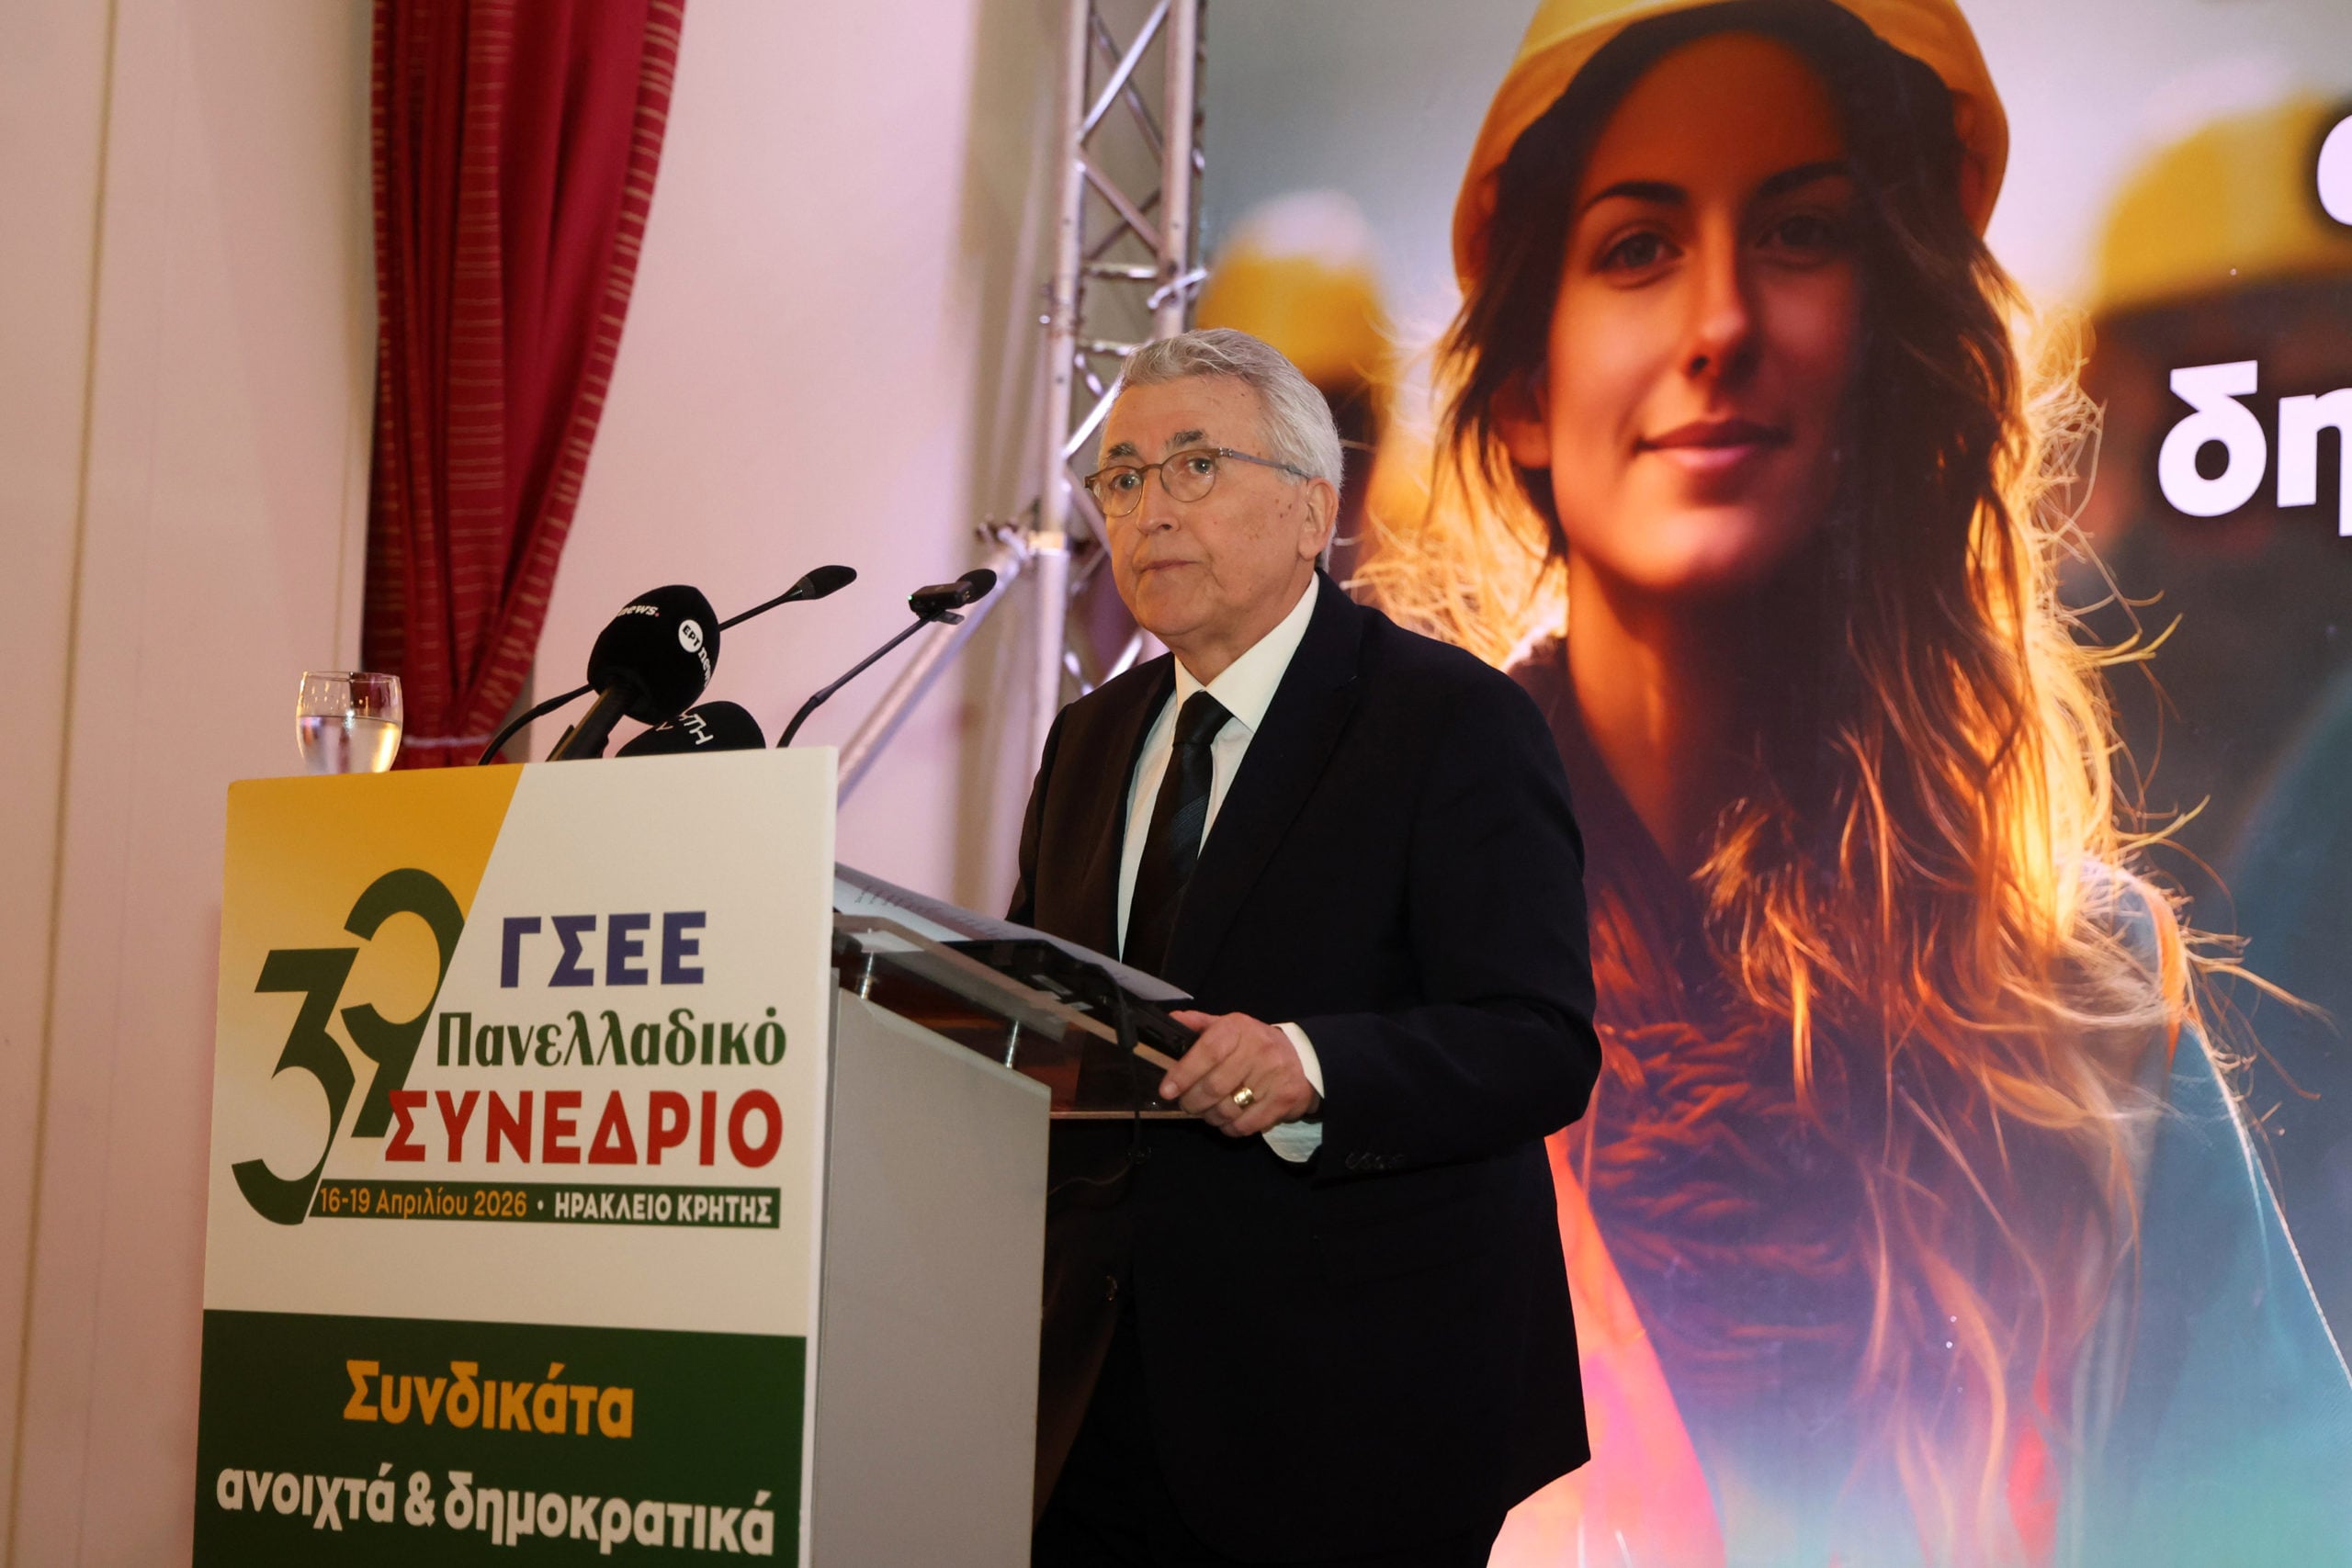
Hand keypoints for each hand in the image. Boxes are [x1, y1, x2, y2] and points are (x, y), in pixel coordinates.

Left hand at [1161, 1010, 1320, 1137]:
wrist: (1302, 1059)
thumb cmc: (1254, 1045)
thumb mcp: (1229, 1027)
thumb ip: (1199, 1024)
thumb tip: (1172, 1019)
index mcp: (1239, 1028)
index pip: (1207, 1052)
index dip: (1183, 1073)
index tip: (1167, 1090)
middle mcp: (1259, 1049)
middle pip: (1215, 1086)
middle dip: (1193, 1102)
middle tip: (1187, 1105)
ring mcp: (1274, 1075)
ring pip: (1228, 1109)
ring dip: (1210, 1117)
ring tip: (1207, 1112)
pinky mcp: (1284, 1100)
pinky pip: (1246, 1125)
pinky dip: (1229, 1128)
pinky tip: (1227, 1120)